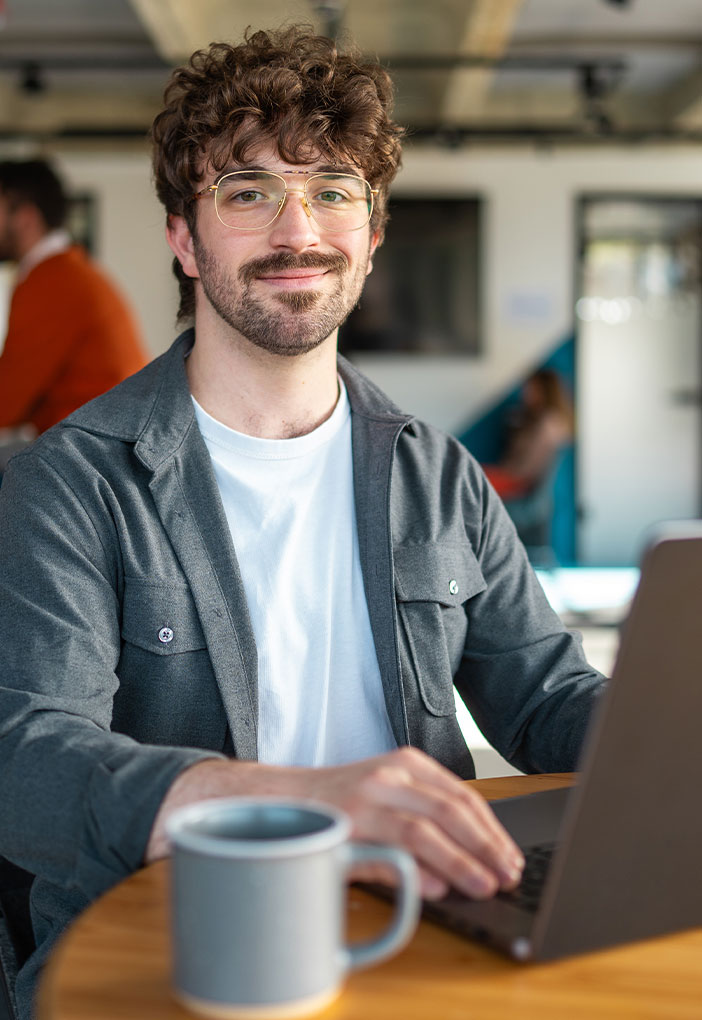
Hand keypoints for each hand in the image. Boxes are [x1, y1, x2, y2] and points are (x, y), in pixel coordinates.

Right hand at [149, 748, 523, 900]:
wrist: (274, 798)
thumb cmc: (337, 805)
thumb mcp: (386, 801)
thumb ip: (422, 826)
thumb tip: (462, 866)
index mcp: (405, 764)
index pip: (462, 795)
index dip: (491, 829)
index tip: (510, 857)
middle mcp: (389, 773)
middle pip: (452, 809)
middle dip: (486, 846)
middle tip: (508, 874)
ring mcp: (366, 796)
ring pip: (426, 829)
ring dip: (461, 862)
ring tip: (484, 885)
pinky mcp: (345, 823)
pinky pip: (388, 848)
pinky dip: (418, 870)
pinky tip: (438, 887)